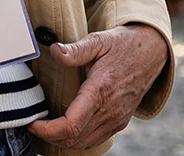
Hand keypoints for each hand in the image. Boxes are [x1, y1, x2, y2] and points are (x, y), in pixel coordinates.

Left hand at [29, 24, 168, 150]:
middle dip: (49, 137)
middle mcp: (110, 110)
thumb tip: (54, 50)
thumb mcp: (99, 40)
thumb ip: (75, 49)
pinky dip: (77, 140)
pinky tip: (67, 128)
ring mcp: (116, 119)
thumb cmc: (122, 44)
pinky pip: (94, 140)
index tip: (32, 122)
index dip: (47, 130)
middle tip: (34, 124)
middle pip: (73, 140)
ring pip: (83, 144)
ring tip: (46, 127)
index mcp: (101, 90)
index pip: (70, 126)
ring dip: (62, 141)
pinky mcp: (120, 122)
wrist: (151, 52)